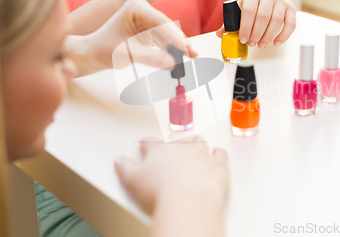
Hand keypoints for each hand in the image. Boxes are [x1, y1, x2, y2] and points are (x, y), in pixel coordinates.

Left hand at [66, 0, 197, 76]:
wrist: (93, 53)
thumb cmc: (104, 49)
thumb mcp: (127, 54)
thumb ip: (150, 58)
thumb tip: (171, 64)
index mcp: (135, 7)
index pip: (160, 21)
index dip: (175, 36)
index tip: (186, 48)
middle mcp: (143, 10)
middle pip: (167, 27)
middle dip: (180, 42)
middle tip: (193, 54)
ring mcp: (147, 20)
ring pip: (168, 35)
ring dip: (178, 47)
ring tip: (191, 57)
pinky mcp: (149, 31)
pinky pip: (164, 41)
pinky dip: (171, 50)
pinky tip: (181, 59)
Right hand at [114, 136, 228, 214]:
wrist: (188, 201)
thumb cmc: (160, 192)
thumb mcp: (133, 181)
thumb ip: (125, 168)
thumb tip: (119, 161)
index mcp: (160, 150)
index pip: (151, 141)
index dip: (147, 143)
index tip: (145, 145)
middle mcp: (182, 148)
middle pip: (178, 138)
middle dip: (176, 140)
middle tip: (174, 142)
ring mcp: (202, 154)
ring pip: (200, 141)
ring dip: (197, 141)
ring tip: (195, 142)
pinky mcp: (218, 165)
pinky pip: (220, 154)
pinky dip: (218, 153)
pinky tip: (217, 154)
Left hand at [215, 0, 296, 48]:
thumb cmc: (253, 1)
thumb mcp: (241, 6)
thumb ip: (231, 20)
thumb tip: (220, 34)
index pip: (249, 11)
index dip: (245, 27)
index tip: (243, 39)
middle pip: (263, 17)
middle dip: (256, 34)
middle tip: (252, 44)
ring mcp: (281, 1)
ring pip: (277, 21)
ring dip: (268, 36)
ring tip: (261, 45)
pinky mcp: (291, 8)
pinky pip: (291, 23)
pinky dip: (284, 35)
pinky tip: (276, 42)